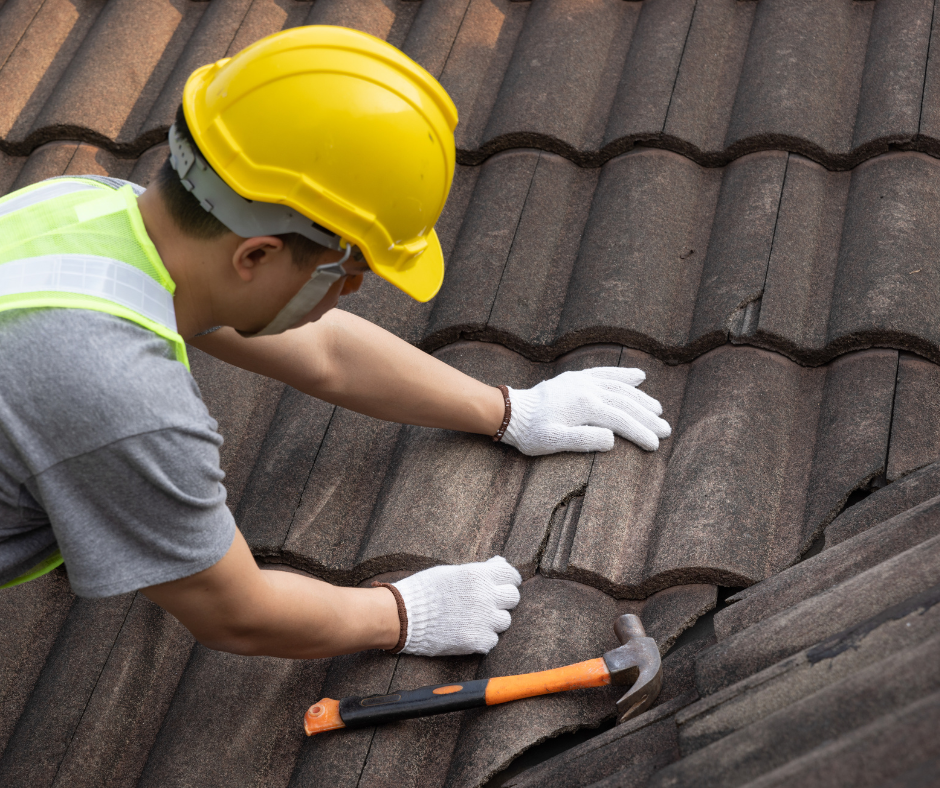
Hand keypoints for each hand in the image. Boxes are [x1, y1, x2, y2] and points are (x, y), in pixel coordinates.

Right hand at [391, 557, 521, 655]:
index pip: (510, 575)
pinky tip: (468, 632)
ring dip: (493, 620)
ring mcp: (483, 620)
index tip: (504, 584)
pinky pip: (492, 640)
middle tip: (489, 603)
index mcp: (479, 575)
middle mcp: (485, 596)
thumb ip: (478, 570)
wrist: (403, 616)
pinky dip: (483, 638)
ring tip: (475, 618)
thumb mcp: (451, 572)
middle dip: (503, 599)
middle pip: (512, 598)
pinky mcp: (476, 640)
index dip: (509, 580)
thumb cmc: (425, 590)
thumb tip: (500, 563)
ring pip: (504, 621)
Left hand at [501, 367, 670, 455]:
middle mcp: (587, 388)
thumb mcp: (554, 442)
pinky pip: (605, 373)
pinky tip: (639, 377)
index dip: (640, 432)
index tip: (655, 445)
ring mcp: (583, 381)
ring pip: (619, 387)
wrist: (511, 412)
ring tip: (658, 409)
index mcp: (585, 405)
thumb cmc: (531, 432)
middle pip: (625, 402)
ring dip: (641, 398)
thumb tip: (612, 438)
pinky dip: (623, 375)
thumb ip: (583, 440)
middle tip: (666, 430)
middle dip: (647, 417)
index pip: (621, 420)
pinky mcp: (577, 378)